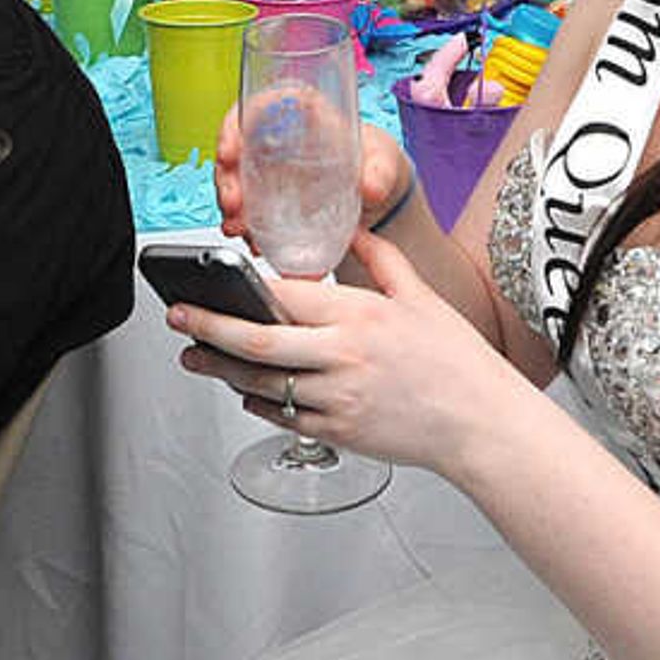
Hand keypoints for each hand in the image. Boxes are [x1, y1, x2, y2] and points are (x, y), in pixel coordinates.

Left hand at [167, 229, 514, 479]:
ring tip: (194, 355)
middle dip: (207, 327)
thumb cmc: (457, 362)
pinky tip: (244, 389)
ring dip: (219, 368)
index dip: (240, 288)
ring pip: (260, 382)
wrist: (482, 424)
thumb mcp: (422, 297)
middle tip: (178, 316)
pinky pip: (283, 416)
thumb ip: (382, 258)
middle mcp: (343, 356)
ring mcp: (337, 398)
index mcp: (360, 314)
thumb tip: (353, 227)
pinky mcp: (338, 433)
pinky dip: (256, 401)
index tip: (213, 280)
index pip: (283, 295)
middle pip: (256, 341)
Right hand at [212, 111, 412, 252]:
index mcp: (300, 112)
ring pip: (234, 180)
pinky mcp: (268, 197)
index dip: (234, 126)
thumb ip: (380, 172)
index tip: (229, 151)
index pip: (256, 106)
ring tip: (240, 229)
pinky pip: (246, 208)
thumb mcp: (382, 159)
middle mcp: (276, 137)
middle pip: (236, 147)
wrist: (377, 195)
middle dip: (227, 177)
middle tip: (234, 204)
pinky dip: (244, 226)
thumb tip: (371, 187)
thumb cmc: (374, 158)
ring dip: (231, 207)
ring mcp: (268, 169)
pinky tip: (252, 241)